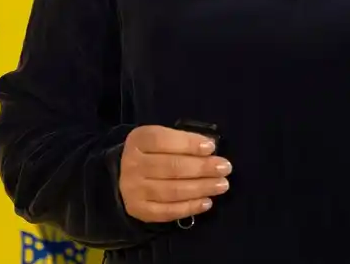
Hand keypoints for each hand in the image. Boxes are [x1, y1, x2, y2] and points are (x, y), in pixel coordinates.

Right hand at [118, 125, 232, 222]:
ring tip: (221, 185)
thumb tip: (210, 147)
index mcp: (138, 140)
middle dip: (202, 168)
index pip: (162, 140)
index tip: (211, 148)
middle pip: (171, 167)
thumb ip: (181, 141)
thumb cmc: (152, 153)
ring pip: (171, 190)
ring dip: (201, 188)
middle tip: (225, 168)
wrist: (124, 177)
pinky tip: (207, 202)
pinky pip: (167, 211)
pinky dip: (189, 207)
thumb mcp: (161, 139)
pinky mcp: (139, 210)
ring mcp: (134, 189)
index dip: (188, 144)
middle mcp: (132, 164)